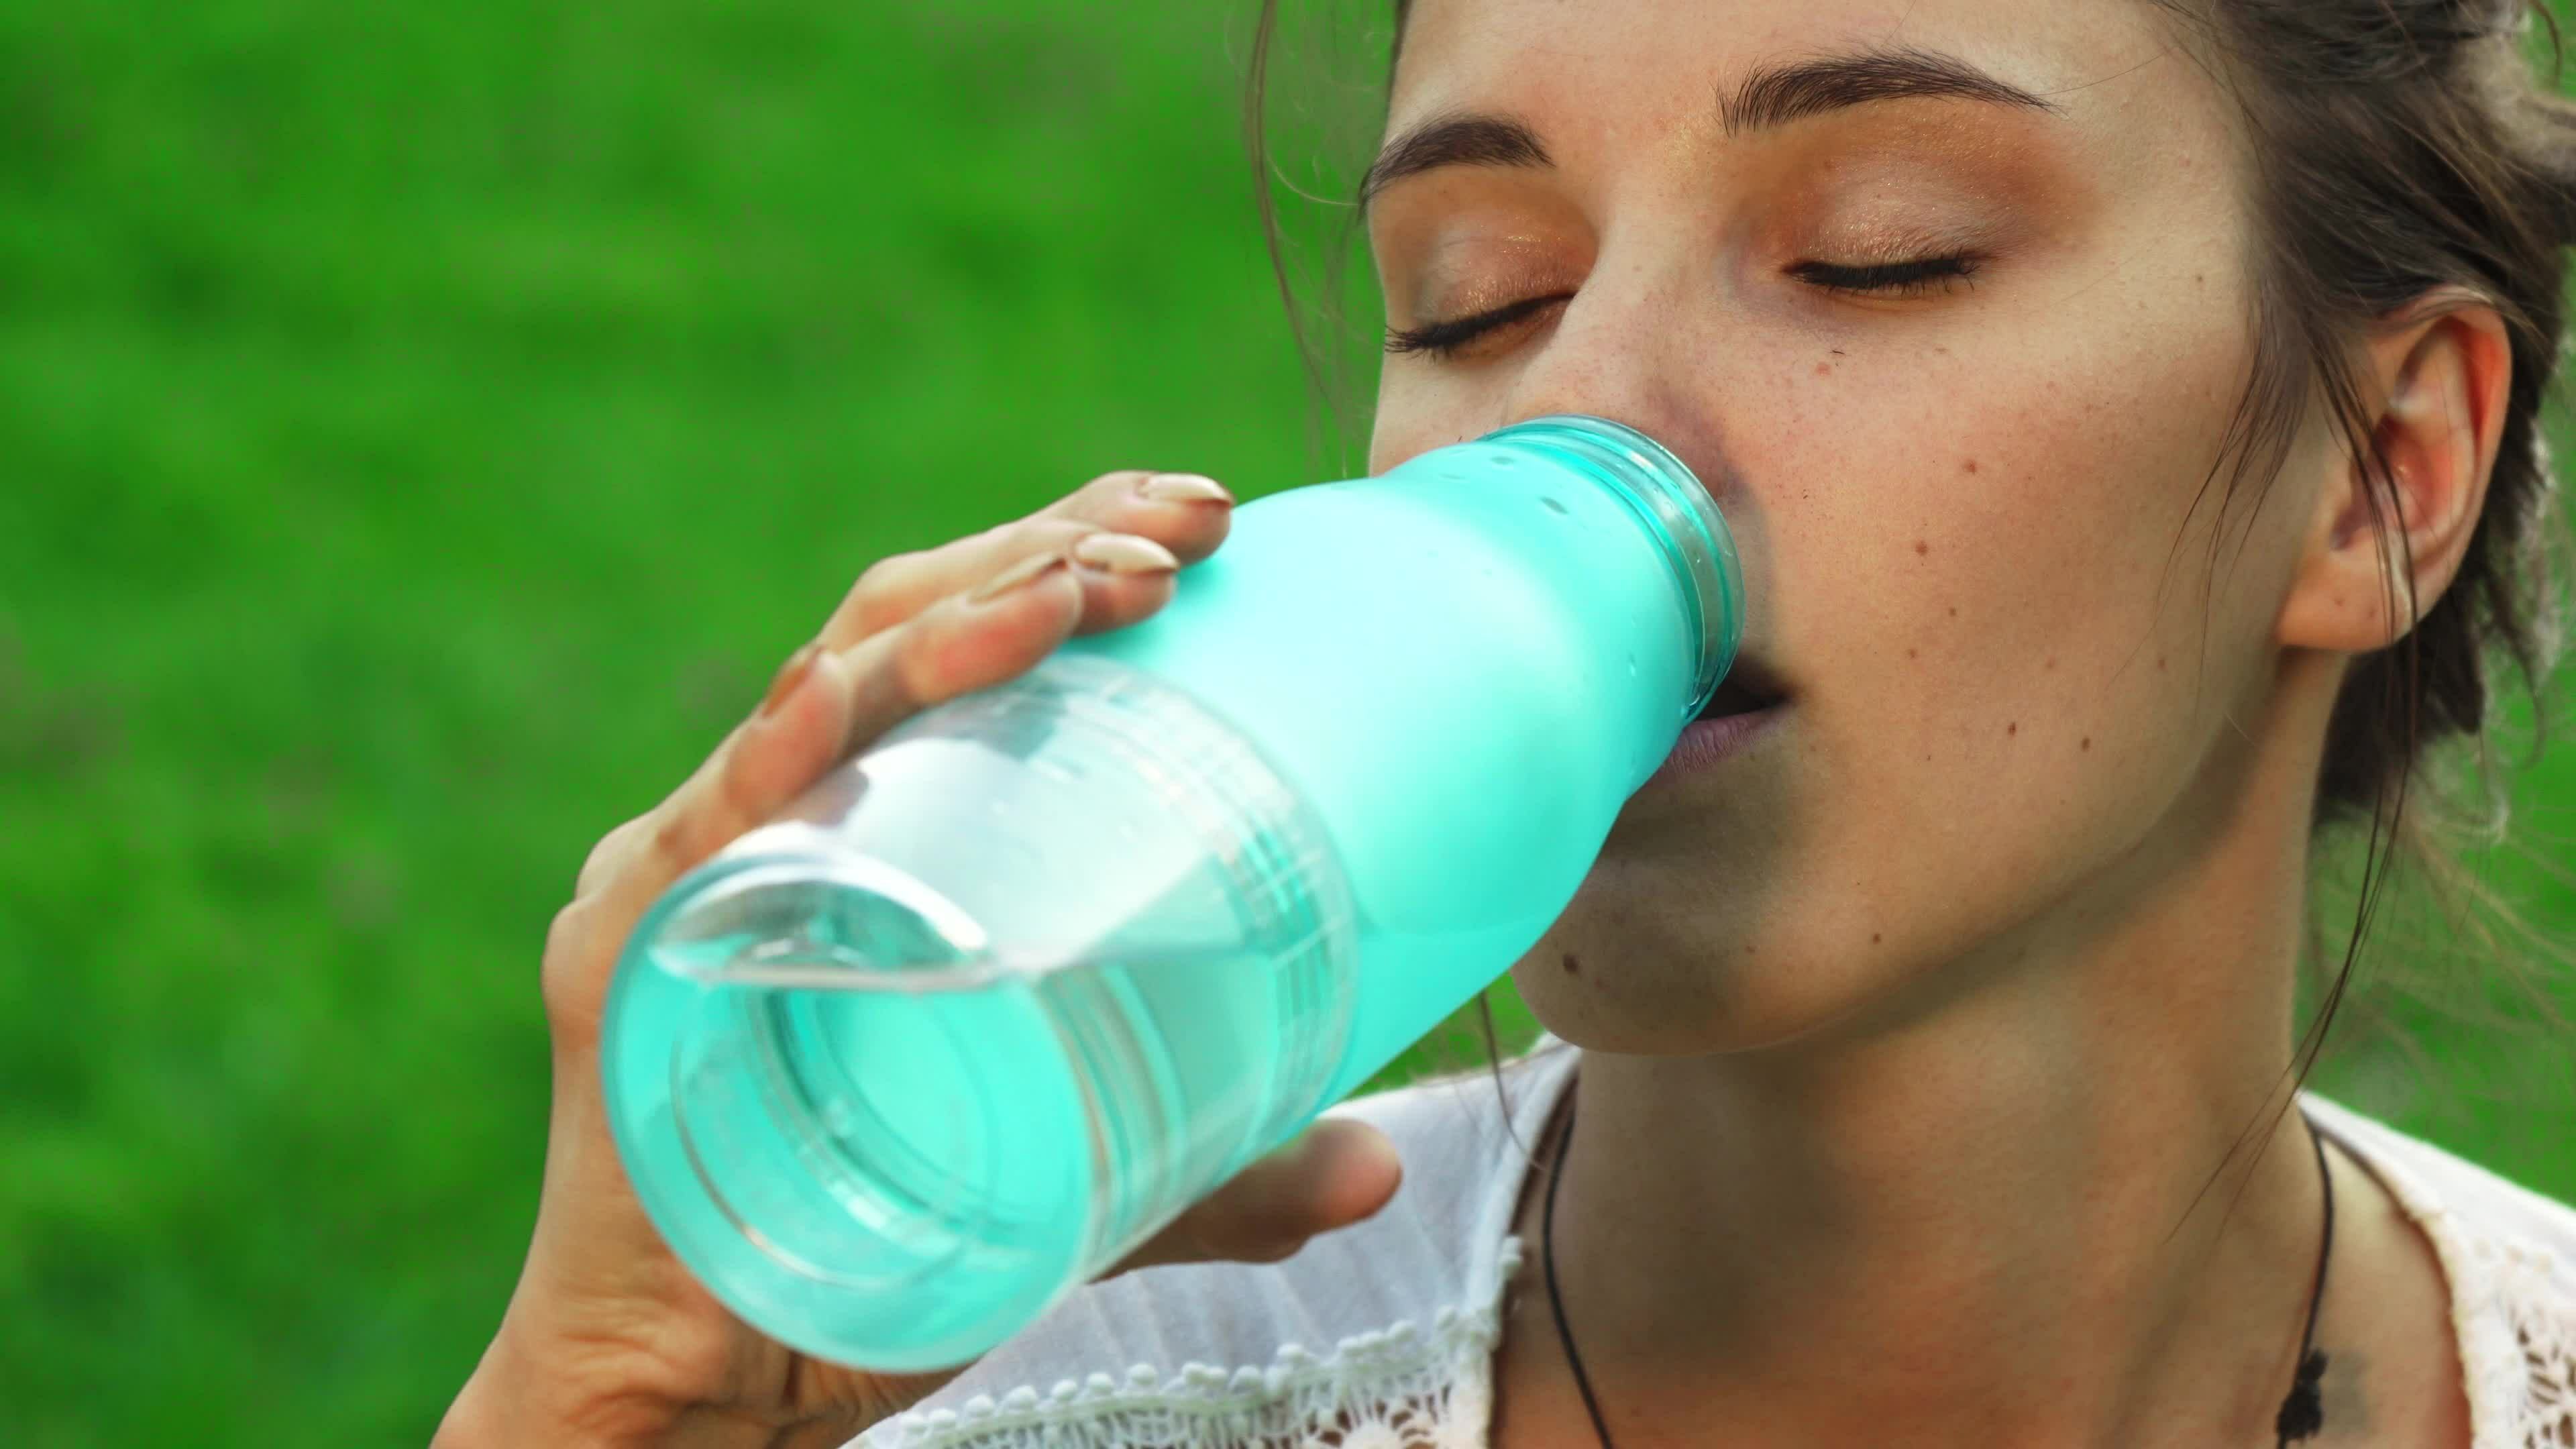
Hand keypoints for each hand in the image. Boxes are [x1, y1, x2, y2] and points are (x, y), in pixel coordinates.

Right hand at [437, 470, 1406, 1448]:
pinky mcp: (630, 965)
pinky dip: (780, 760)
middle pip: (905, 628)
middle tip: (1185, 530)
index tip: (1207, 523)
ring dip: (957, 623)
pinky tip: (847, 704)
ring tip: (1090, 592)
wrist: (703, 1399)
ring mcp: (695, 877)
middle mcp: (778, 820)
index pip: (968, 645)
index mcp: (873, 831)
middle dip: (1044, 551)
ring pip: (825, 694)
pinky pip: (705, 834)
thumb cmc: (874, 1258)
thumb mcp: (1084, 1181)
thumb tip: (1381, 1163)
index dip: (1073, 556)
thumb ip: (1221, 1160)